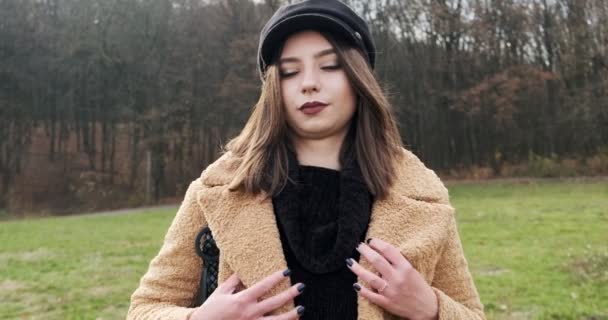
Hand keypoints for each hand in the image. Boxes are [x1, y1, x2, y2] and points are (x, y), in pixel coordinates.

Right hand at [190, 269, 304, 319]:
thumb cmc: (210, 311)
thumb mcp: (221, 292)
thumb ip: (234, 281)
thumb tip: (243, 270)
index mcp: (242, 300)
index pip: (263, 286)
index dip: (276, 278)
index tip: (287, 272)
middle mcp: (249, 313)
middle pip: (274, 303)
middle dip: (290, 294)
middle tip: (301, 287)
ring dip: (291, 315)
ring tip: (301, 309)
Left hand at [346, 239, 437, 319]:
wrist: (426, 308)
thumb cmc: (418, 286)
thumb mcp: (411, 270)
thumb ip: (397, 262)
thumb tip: (379, 251)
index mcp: (405, 268)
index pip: (388, 250)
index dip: (377, 243)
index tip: (370, 240)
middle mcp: (397, 278)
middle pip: (377, 261)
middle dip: (365, 251)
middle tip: (358, 245)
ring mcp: (391, 291)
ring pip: (370, 278)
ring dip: (357, 269)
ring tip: (349, 262)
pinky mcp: (386, 302)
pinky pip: (371, 295)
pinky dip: (362, 290)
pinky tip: (355, 284)